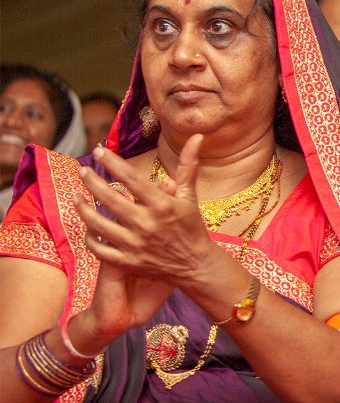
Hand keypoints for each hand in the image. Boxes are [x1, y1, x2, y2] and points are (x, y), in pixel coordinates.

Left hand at [73, 136, 217, 339]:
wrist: (196, 265)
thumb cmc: (192, 227)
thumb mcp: (191, 196)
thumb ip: (188, 166)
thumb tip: (198, 137)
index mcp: (162, 205)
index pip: (131, 178)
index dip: (112, 162)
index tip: (98, 150)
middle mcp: (146, 224)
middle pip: (109, 198)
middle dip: (91, 181)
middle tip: (82, 171)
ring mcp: (135, 245)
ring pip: (97, 223)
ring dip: (83, 208)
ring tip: (77, 197)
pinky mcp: (128, 262)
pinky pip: (98, 249)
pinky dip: (89, 237)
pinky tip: (87, 227)